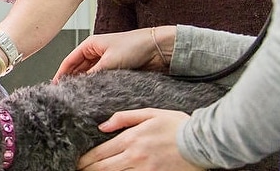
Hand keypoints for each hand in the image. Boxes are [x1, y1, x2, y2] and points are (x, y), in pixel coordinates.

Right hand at [52, 27, 173, 82]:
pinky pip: (101, 79)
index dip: (61, 73)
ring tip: (77, 96)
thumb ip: (93, 74)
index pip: (70, 60)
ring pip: (89, 75)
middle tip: (65, 94)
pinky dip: (96, 85)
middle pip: (78, 68)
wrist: (157, 48)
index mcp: (91, 44)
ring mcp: (106, 61)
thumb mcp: (109, 61)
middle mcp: (96, 52)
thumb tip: (80, 85)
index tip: (55, 85)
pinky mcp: (115, 69)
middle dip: (71, 80)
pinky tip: (93, 93)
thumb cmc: (135, 45)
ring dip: (84, 84)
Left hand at [77, 108, 202, 170]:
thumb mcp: (149, 113)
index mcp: (131, 139)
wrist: (202, 142)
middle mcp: (135, 157)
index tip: (77, 162)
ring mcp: (144, 170)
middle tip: (78, 170)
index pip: (100, 153)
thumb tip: (102, 126)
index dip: (85, 160)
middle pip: (103, 168)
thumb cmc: (177, 125)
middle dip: (88, 170)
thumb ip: (123, 118)